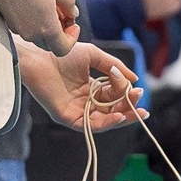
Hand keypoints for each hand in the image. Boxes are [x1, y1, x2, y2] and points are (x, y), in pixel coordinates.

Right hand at [0, 0, 78, 55]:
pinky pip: (27, 29)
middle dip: (60, 32)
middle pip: (50, 44)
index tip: (72, 23)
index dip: (72, 38)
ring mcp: (18, 30)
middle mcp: (32, 34)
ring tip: (49, 6)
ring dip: (47, 27)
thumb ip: (69, 4)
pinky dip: (34, 22)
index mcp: (47, 28)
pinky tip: (35, 4)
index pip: (63, 49)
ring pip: (38, 37)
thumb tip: (72, 14)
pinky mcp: (9, 23)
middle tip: (62, 14)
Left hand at [21, 40, 144, 130]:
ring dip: (123, 117)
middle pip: (112, 110)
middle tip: (140, 100)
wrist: (40, 58)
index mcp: (91, 89)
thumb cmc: (63, 54)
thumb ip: (115, 67)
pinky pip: (91, 126)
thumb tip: (135, 79)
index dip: (125, 92)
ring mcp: (77, 111)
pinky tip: (119, 115)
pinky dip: (107, 123)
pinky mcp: (69, 118)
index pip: (114, 95)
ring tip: (137, 112)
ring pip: (105, 120)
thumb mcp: (94, 56)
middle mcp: (85, 102)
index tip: (134, 85)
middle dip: (129, 106)